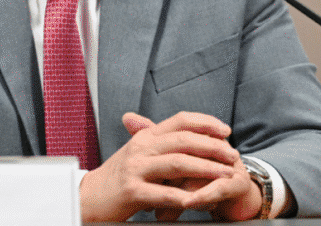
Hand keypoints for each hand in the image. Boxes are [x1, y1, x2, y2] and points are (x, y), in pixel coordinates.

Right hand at [79, 111, 240, 221]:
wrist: (87, 197)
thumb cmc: (115, 177)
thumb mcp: (136, 153)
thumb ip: (158, 143)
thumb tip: (188, 133)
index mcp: (144, 137)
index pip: (179, 121)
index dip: (205, 122)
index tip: (225, 130)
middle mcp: (140, 148)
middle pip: (183, 140)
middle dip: (212, 147)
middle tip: (232, 155)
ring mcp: (135, 169)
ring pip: (178, 163)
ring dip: (206, 169)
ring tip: (226, 175)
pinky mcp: (131, 191)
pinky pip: (164, 192)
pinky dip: (184, 196)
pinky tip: (200, 199)